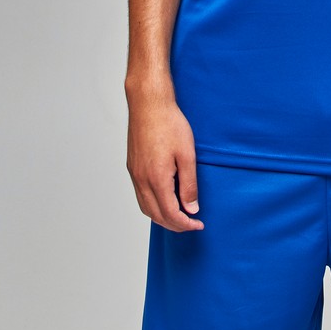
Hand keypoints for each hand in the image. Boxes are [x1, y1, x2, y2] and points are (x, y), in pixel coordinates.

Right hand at [126, 87, 204, 231]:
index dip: (186, 224)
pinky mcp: (132, 167)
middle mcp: (141, 180)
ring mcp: (134, 174)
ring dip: (162, 217)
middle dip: (174, 225)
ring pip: (146, 207)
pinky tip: (163, 199)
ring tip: (179, 215)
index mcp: (156, 179)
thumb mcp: (187, 155)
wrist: (149, 104)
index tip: (198, 224)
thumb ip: (189, 184)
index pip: (170, 214)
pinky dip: (152, 205)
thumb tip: (191, 208)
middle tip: (191, 223)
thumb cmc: (169, 124)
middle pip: (156, 215)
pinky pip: (140, 195)